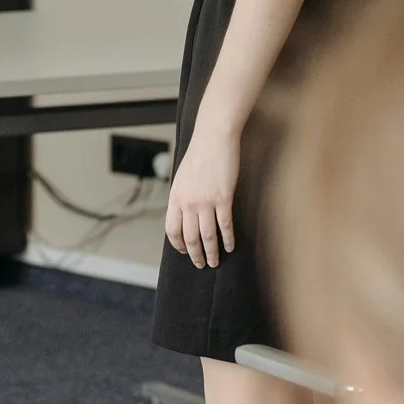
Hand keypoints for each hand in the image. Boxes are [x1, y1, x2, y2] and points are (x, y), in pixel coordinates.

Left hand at [165, 128, 239, 269]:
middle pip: (190, 237)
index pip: (172, 229)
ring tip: (215, 262)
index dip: (178, 244)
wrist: (213, 138)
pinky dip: (228, 239)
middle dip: (195, 254)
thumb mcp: (182, 177)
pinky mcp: (223, 198)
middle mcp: (188, 202)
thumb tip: (185, 214)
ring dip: (212, 252)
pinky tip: (230, 246)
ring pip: (207, 235)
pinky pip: (225, 225)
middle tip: (201, 265)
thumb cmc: (199, 155)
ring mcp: (205, 201)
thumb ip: (183, 196)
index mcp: (175, 197)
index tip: (184, 252)